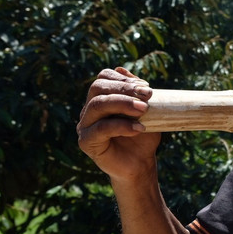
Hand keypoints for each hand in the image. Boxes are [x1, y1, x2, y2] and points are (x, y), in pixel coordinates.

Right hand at [76, 67, 160, 182]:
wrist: (140, 164)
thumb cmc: (143, 137)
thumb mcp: (144, 111)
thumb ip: (135, 92)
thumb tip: (122, 68)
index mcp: (101, 98)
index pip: (104, 78)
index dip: (124, 79)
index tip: (146, 87)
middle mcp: (89, 109)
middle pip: (98, 88)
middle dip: (124, 88)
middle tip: (148, 95)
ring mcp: (85, 125)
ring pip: (98, 105)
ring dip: (123, 103)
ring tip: (144, 109)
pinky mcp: (86, 141)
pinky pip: (101, 128)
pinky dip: (122, 126)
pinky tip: (139, 129)